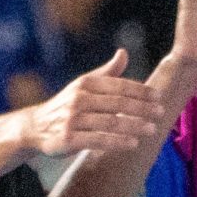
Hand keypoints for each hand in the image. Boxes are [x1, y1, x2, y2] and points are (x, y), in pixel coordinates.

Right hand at [27, 52, 168, 157]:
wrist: (35, 127)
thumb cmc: (66, 105)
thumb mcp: (83, 85)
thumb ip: (106, 73)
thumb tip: (124, 53)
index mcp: (85, 84)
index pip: (118, 86)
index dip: (140, 91)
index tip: (158, 97)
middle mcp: (79, 99)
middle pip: (117, 103)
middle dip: (142, 108)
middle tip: (161, 113)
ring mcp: (73, 119)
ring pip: (110, 122)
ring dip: (134, 126)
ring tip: (152, 129)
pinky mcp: (68, 138)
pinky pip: (98, 140)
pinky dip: (117, 142)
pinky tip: (133, 143)